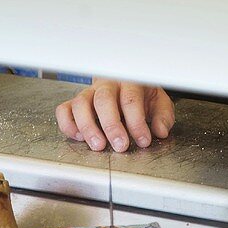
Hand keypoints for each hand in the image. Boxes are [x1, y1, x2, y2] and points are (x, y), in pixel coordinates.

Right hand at [55, 79, 174, 152]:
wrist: (124, 81)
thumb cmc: (141, 94)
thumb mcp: (158, 101)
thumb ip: (162, 115)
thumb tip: (160, 131)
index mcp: (129, 82)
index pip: (130, 99)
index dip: (136, 122)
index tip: (143, 140)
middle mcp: (107, 85)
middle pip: (104, 100)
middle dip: (112, 125)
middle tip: (120, 146)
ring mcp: (89, 92)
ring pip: (80, 104)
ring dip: (88, 127)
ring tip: (98, 145)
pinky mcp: (76, 102)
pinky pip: (64, 110)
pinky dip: (68, 124)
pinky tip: (79, 137)